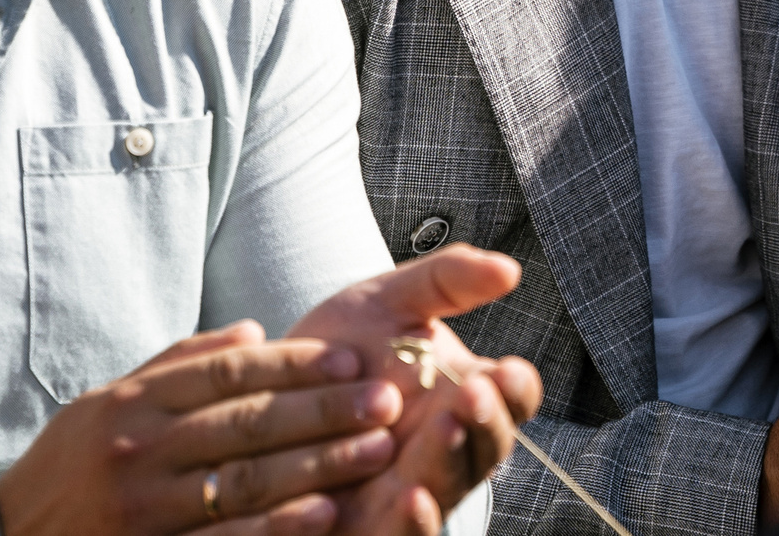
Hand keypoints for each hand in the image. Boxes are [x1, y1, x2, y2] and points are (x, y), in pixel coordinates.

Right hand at [0, 322, 403, 535]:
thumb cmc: (71, 468)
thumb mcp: (107, 403)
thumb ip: (180, 365)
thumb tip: (254, 330)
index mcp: (133, 404)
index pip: (228, 372)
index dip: (296, 363)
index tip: (353, 359)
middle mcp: (138, 451)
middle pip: (247, 422)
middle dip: (325, 411)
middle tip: (387, 400)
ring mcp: (144, 509)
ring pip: (246, 480)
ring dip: (319, 465)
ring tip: (377, 450)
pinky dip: (276, 529)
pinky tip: (325, 514)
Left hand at [288, 247, 543, 520]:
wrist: (261, 401)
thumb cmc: (337, 353)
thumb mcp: (389, 302)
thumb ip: (447, 280)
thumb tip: (509, 269)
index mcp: (463, 396)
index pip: (513, 397)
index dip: (517, 387)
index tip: (506, 369)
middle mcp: (447, 448)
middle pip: (489, 445)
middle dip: (486, 420)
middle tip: (474, 394)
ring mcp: (414, 490)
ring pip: (449, 488)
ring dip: (451, 463)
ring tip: (444, 429)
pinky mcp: (372, 527)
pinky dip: (415, 523)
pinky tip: (410, 498)